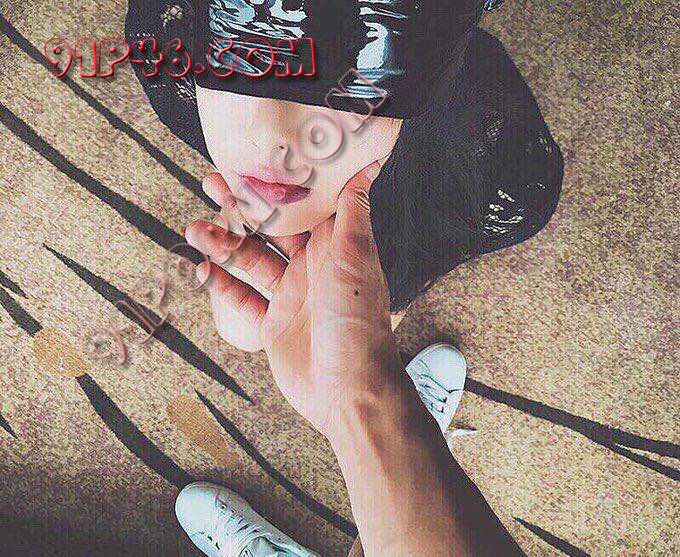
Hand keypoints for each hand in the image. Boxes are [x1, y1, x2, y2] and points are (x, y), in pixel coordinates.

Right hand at [185, 161, 404, 435]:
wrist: (348, 388)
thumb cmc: (357, 322)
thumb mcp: (355, 259)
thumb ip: (353, 214)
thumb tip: (366, 166)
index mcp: (332, 249)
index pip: (300, 207)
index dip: (275, 186)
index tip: (250, 164)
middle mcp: (310, 269)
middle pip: (269, 229)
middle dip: (241, 207)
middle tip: (210, 182)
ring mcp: (290, 297)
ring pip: (250, 260)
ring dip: (223, 243)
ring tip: (194, 228)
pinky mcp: (272, 325)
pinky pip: (242, 299)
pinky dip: (222, 284)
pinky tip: (201, 269)